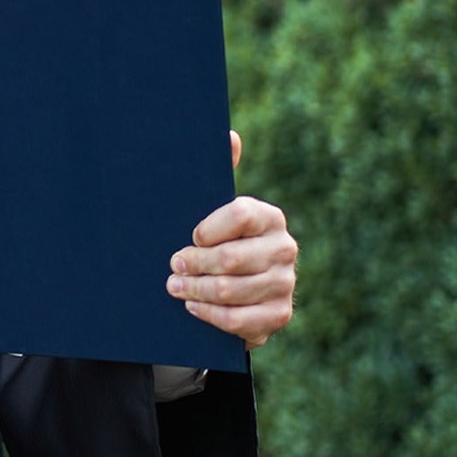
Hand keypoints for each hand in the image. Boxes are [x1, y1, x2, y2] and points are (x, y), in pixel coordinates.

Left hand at [166, 131, 296, 348]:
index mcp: (269, 217)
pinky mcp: (278, 315)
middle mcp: (284, 248)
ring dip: (195, 290)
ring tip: (174, 287)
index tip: (189, 236)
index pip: (239, 214)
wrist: (233, 290)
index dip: (207, 228)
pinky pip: (239, 320)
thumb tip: (229, 135)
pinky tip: (193, 307)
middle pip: (231, 258)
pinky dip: (210, 315)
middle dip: (193, 264)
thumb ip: (219, 173)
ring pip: (231, 290)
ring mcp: (284, 284)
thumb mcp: (212, 209)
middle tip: (172, 266)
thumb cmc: (215, 241)